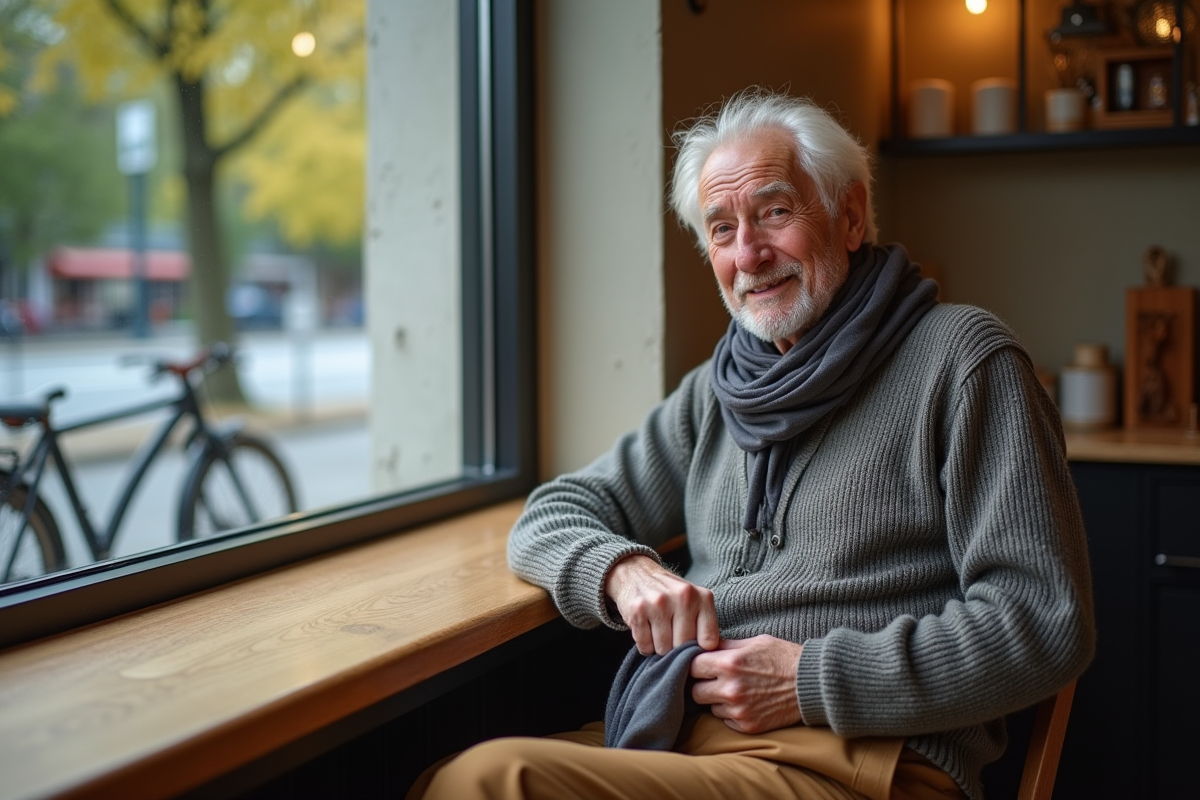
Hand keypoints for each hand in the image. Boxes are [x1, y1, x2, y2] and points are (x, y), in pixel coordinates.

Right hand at [604, 555, 719, 654]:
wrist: (637, 573)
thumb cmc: (670, 595)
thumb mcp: (695, 602)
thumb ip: (705, 626)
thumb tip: (709, 659)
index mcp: (703, 597)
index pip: (709, 641)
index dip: (699, 650)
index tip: (692, 646)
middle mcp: (683, 597)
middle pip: (684, 647)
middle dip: (677, 649)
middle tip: (671, 637)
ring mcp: (659, 603)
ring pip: (663, 649)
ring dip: (659, 648)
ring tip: (658, 632)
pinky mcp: (638, 610)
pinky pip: (645, 646)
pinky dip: (645, 645)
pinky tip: (646, 631)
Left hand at [689, 635, 803, 733]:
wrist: (812, 684)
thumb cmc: (783, 658)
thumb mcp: (754, 642)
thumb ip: (725, 646)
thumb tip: (701, 646)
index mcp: (729, 663)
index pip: (691, 667)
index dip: (695, 665)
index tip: (701, 666)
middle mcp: (730, 689)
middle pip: (695, 692)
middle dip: (702, 685)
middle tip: (715, 680)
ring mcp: (739, 710)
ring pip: (710, 708)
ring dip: (718, 700)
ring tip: (737, 690)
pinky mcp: (748, 725)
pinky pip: (726, 720)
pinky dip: (731, 713)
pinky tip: (747, 702)